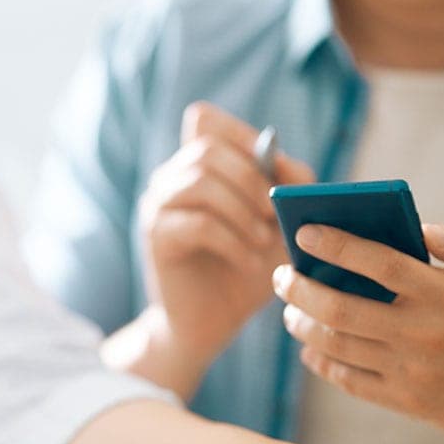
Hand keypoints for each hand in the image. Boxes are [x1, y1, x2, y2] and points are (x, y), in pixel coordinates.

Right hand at [140, 102, 314, 369]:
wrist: (211, 324)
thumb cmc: (246, 270)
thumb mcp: (278, 224)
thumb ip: (286, 187)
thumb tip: (285, 161)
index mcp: (195, 167)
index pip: (204, 120)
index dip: (239, 132)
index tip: (272, 161)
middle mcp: (170, 179)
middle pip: (206, 149)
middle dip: (249, 176)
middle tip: (273, 210)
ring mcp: (157, 207)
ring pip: (199, 182)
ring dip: (241, 209)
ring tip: (262, 240)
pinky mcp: (156, 239)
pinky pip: (197, 224)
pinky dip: (232, 242)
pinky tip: (249, 262)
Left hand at [273, 223, 443, 431]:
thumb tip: (420, 227)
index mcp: (443, 293)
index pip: (379, 263)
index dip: (336, 246)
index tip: (304, 233)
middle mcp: (421, 332)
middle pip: (341, 307)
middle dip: (300, 288)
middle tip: (281, 275)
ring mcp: (409, 369)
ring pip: (336, 344)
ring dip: (302, 324)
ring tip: (289, 309)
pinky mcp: (402, 399)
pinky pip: (348, 380)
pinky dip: (321, 362)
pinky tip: (309, 348)